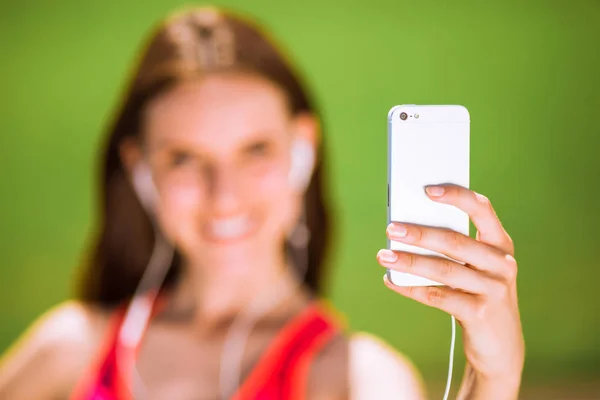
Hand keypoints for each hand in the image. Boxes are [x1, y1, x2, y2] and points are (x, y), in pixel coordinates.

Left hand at [376, 185, 523, 392]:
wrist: (501, 348)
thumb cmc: (479, 296)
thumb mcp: (475, 269)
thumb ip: (453, 248)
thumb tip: (407, 227)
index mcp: (501, 244)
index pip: (482, 209)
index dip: (456, 196)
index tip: (427, 189)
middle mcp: (502, 263)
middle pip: (455, 241)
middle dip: (419, 234)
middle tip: (391, 229)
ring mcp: (494, 290)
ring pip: (443, 270)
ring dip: (409, 262)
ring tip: (384, 256)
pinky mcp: (480, 314)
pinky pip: (438, 296)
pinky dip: (411, 289)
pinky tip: (392, 282)